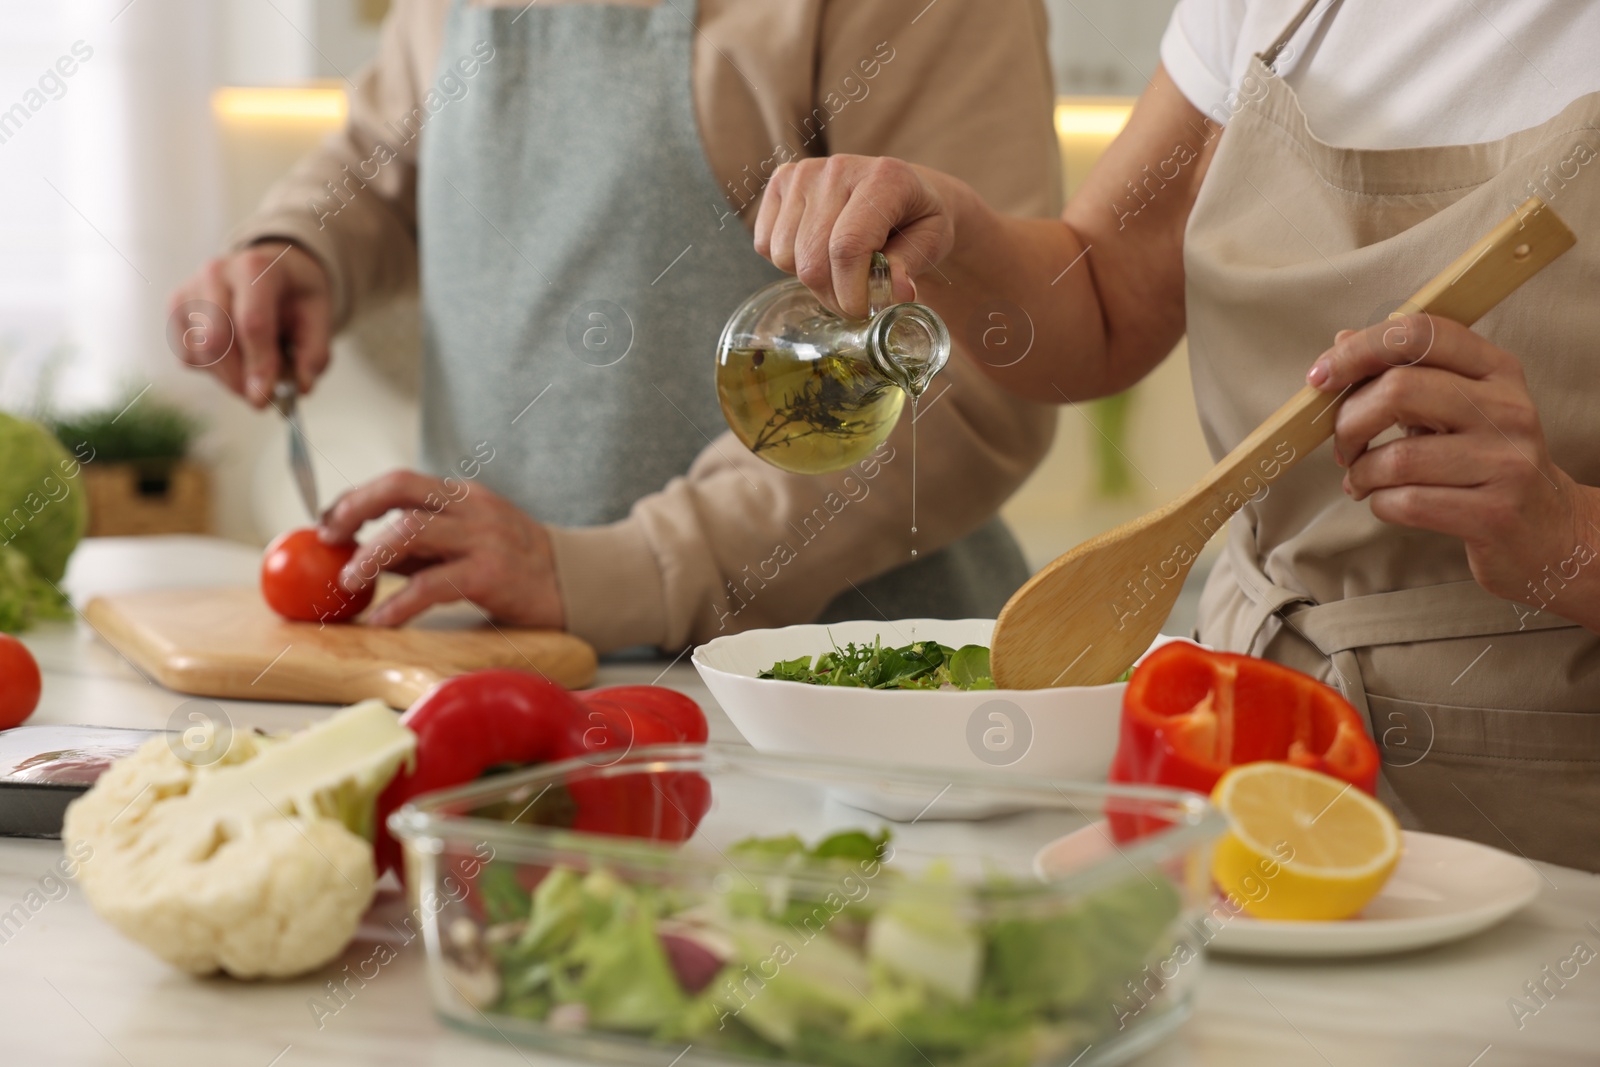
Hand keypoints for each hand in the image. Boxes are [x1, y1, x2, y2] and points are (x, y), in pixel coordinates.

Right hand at [168, 241, 332, 407]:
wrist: (270, 269)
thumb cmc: (294, 295)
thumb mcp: (319, 316)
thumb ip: (314, 352)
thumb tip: (301, 387)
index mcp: (255, 269)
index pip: (251, 322)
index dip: (258, 364)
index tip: (265, 397)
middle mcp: (216, 273)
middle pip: (216, 341)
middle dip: (239, 378)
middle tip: (261, 398)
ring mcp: (190, 290)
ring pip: (200, 353)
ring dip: (229, 377)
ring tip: (255, 370)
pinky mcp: (175, 310)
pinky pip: (188, 356)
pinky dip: (214, 370)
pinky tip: (235, 357)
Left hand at [318, 471, 565, 629]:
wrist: (575, 584)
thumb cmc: (518, 567)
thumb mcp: (470, 543)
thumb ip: (423, 546)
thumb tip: (365, 555)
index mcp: (463, 495)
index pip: (400, 481)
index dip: (357, 498)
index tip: (328, 521)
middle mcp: (471, 507)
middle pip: (400, 488)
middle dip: (354, 508)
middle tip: (328, 537)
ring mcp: (482, 537)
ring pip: (411, 529)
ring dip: (369, 554)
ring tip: (347, 581)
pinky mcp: (491, 573)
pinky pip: (433, 584)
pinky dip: (400, 603)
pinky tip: (383, 620)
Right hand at [753, 155, 959, 318]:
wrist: (903, 192)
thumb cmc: (918, 220)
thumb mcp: (932, 243)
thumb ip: (911, 265)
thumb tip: (895, 291)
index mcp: (884, 178)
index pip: (847, 246)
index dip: (850, 292)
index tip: (863, 311)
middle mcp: (839, 168)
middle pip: (812, 259)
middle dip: (833, 295)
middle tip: (855, 300)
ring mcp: (804, 172)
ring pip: (784, 256)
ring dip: (811, 281)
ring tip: (839, 274)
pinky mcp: (780, 181)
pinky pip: (765, 244)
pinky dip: (789, 263)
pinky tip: (818, 252)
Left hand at [1310, 314, 1599, 618]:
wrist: (1548, 529)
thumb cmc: (1485, 460)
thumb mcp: (1455, 406)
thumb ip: (1404, 372)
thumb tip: (1342, 339)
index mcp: (1496, 370)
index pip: (1421, 333)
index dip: (1359, 350)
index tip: (1321, 377)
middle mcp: (1507, 409)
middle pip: (1399, 389)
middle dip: (1349, 422)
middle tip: (1343, 446)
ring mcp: (1506, 462)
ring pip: (1397, 457)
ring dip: (1361, 472)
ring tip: (1362, 480)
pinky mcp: (1494, 513)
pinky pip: (1407, 503)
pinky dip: (1378, 503)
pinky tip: (1384, 502)